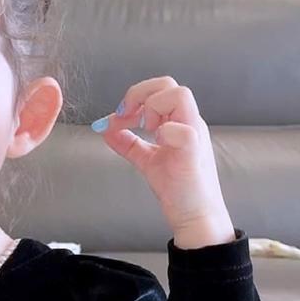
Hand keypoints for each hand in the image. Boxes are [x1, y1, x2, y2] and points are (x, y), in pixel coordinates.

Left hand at [90, 76, 230, 231]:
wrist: (194, 216)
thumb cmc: (177, 188)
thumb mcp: (147, 159)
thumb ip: (127, 143)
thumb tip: (104, 128)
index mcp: (180, 121)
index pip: (161, 88)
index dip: (136, 95)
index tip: (119, 116)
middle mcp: (190, 123)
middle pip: (169, 84)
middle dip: (140, 94)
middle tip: (128, 117)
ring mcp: (194, 136)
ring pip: (180, 96)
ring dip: (153, 108)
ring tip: (146, 130)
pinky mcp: (193, 155)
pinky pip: (183, 131)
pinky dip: (165, 132)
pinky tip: (158, 144)